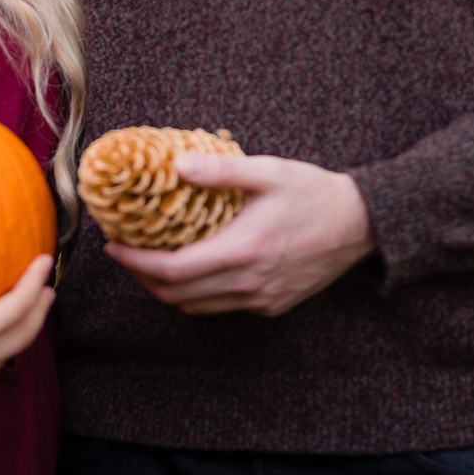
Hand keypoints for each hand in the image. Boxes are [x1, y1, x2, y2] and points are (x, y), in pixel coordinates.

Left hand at [102, 154, 374, 316]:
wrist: (360, 225)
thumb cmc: (313, 193)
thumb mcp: (267, 172)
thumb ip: (220, 172)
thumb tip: (175, 166)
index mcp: (243, 251)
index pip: (173, 271)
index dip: (136, 263)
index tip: (114, 246)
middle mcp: (249, 284)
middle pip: (177, 296)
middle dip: (143, 278)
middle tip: (126, 252)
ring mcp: (260, 300)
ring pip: (196, 307)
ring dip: (167, 290)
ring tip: (151, 261)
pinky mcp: (271, 306)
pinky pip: (220, 308)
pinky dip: (196, 295)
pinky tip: (192, 269)